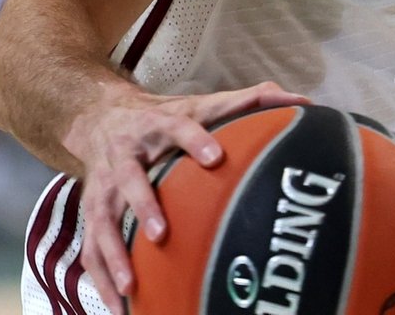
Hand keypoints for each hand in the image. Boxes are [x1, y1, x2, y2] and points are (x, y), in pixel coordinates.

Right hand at [62, 81, 308, 304]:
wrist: (103, 116)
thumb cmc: (167, 117)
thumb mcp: (203, 104)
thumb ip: (250, 102)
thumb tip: (303, 100)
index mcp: (161, 125)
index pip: (179, 128)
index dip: (196, 141)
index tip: (216, 158)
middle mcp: (127, 154)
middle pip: (131, 179)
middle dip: (145, 206)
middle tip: (162, 234)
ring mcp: (104, 185)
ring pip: (102, 221)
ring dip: (114, 253)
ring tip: (132, 285)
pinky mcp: (91, 208)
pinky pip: (91, 246)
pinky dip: (102, 275)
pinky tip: (119, 305)